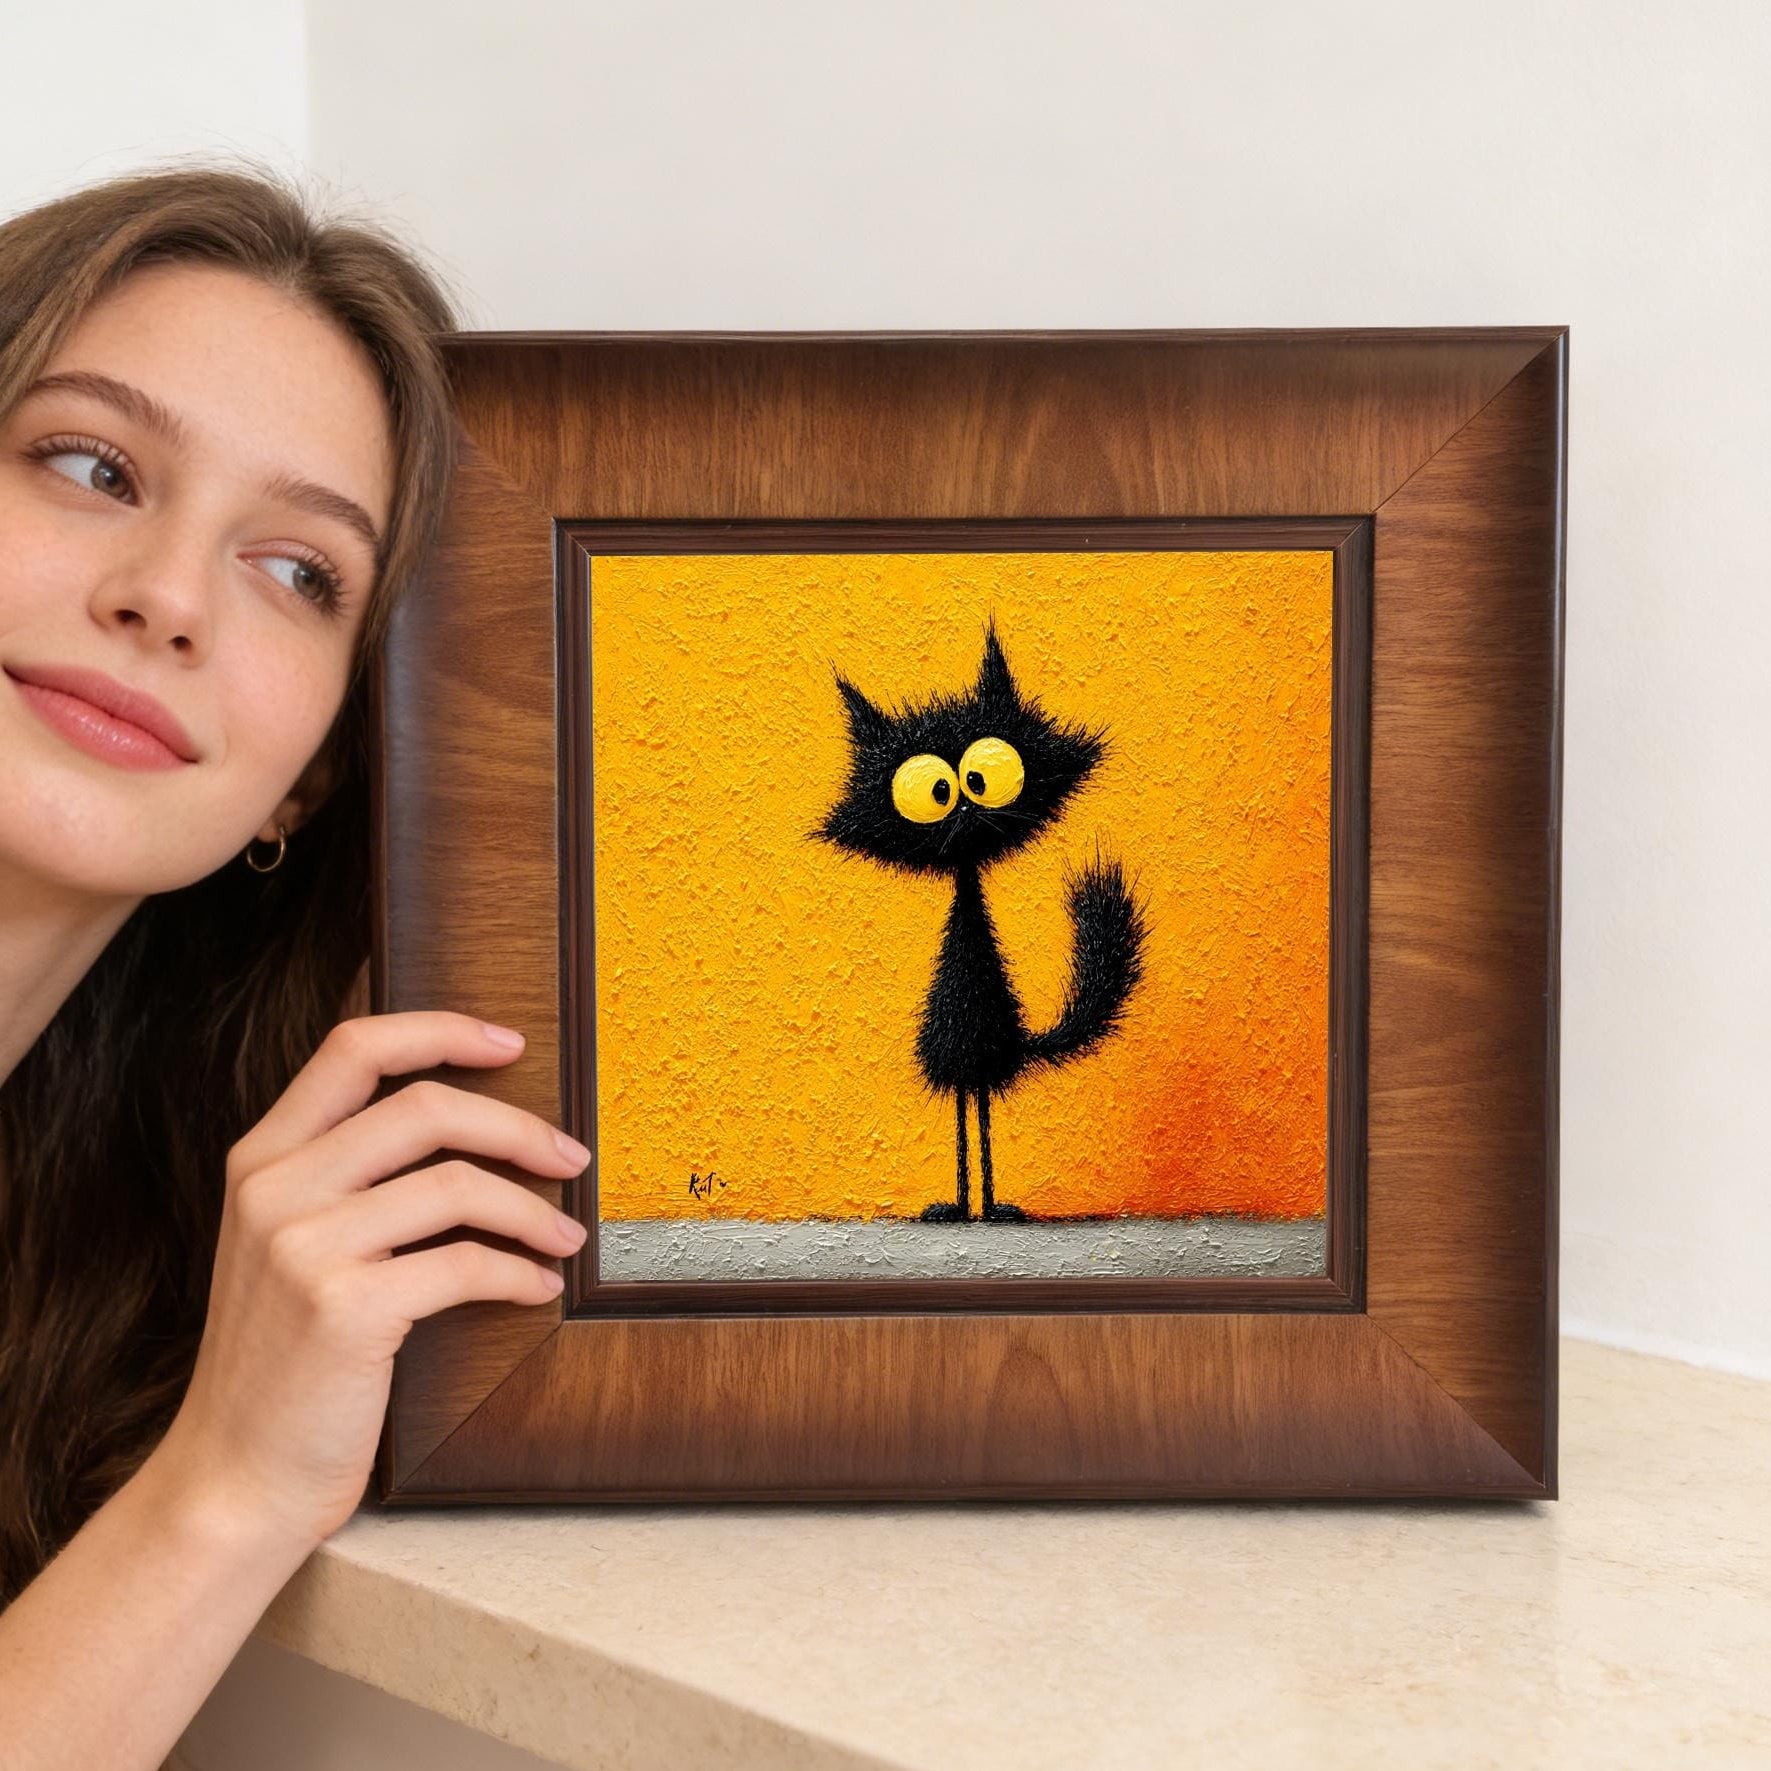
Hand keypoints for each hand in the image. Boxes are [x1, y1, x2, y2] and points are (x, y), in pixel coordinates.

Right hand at [150, 1011, 588, 1553]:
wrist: (234, 1477)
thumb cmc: (285, 1362)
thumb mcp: (287, 1246)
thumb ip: (345, 1176)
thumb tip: (468, 1124)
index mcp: (261, 1158)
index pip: (354, 1048)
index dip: (442, 1030)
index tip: (511, 1043)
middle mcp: (274, 1189)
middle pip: (425, 1107)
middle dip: (518, 1125)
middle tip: (571, 1154)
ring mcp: (303, 1248)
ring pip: (458, 1184)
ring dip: (533, 1209)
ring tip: (565, 1234)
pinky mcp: (344, 1309)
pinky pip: (465, 1264)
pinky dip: (519, 1272)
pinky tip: (538, 1287)